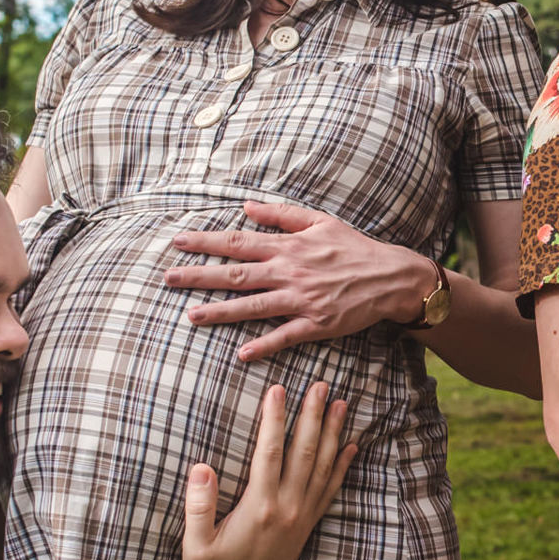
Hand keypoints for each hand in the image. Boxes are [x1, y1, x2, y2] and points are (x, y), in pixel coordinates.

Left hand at [163, 201, 436, 361]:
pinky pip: (285, 336)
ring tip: (191, 316)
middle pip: (237, 274)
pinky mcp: (316, 323)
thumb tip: (246, 206)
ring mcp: (302, 299)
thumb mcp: (319, 220)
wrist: (390, 277)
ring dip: (221, 311)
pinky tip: (242, 353)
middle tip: (168, 278)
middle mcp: (290, 272)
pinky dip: (264, 345)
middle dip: (200, 276)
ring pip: (254, 306)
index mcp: (288, 247)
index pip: (238, 242)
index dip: (206, 241)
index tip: (178, 242)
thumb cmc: (354, 247)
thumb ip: (281, 214)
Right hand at [180, 382, 355, 559]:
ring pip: (323, 467)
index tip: (278, 389)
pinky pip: (330, 490)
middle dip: (313, 415)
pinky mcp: (307, 527)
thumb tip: (201, 467)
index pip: (269, 452)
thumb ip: (198, 506)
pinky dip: (343, 466)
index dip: (274, 418)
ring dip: (333, 433)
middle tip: (322, 384)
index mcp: (259, 508)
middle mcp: (287, 509)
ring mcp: (301, 518)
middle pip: (305, 452)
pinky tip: (351, 447)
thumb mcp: (195, 545)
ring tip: (342, 404)